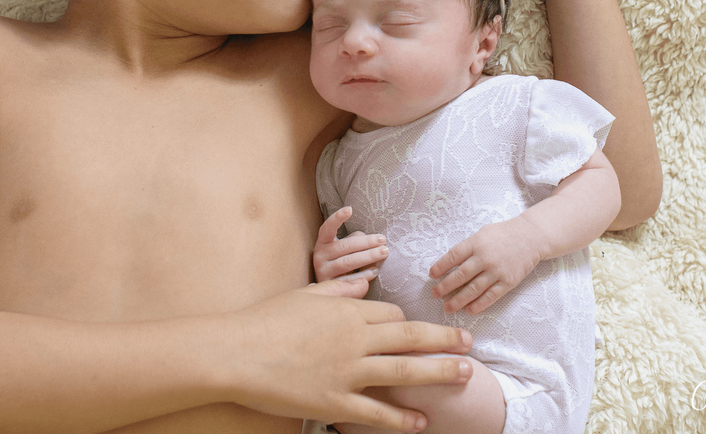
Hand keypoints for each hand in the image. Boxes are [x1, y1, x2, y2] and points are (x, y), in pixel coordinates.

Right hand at [227, 284, 474, 431]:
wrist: (235, 353)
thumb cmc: (264, 321)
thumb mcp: (303, 296)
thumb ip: (337, 290)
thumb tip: (362, 285)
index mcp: (346, 311)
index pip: (391, 314)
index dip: (408, 323)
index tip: (419, 331)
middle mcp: (353, 339)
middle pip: (410, 337)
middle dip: (444, 340)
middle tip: (470, 342)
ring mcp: (346, 372)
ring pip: (403, 371)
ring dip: (438, 373)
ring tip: (465, 374)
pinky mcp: (335, 402)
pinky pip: (376, 413)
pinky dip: (402, 418)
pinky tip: (422, 421)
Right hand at [313, 207, 388, 283]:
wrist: (329, 290)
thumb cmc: (341, 262)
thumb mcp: (343, 249)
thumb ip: (353, 240)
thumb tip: (366, 238)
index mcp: (322, 243)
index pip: (327, 228)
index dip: (337, 218)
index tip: (350, 209)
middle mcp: (320, 256)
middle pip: (345, 246)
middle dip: (366, 242)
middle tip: (383, 240)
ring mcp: (324, 272)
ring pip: (348, 262)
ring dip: (368, 256)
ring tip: (384, 252)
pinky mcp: (332, 287)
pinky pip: (350, 280)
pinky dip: (364, 274)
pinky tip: (375, 270)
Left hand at [429, 216, 544, 314]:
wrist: (531, 237)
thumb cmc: (503, 234)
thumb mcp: (482, 234)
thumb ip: (468, 247)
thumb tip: (449, 263)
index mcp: (476, 243)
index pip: (453, 256)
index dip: (440, 267)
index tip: (431, 275)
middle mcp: (485, 258)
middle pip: (460, 276)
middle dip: (445, 287)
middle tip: (435, 294)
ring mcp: (497, 271)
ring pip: (473, 289)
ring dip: (458, 300)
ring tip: (447, 307)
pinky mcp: (508, 282)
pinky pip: (490, 296)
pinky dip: (478, 305)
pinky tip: (468, 310)